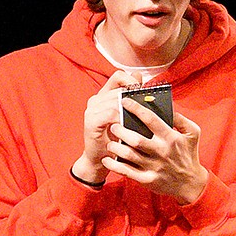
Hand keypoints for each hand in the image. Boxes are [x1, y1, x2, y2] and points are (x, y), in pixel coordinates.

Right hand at [72, 70, 147, 184]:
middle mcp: (96, 99)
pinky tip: (127, 127)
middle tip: (145, 110)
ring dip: (129, 111)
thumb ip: (131, 97)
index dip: (132, 80)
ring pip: (116, 100)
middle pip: (119, 89)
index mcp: (104, 95)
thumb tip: (139, 76)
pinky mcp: (91, 121)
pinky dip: (121, 119)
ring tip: (137, 121)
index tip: (143, 91)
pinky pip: (110, 113)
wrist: (100, 160)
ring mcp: (91, 110)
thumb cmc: (116, 139)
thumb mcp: (126, 117)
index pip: (118, 76)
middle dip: (134, 99)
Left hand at [102, 107, 208, 203]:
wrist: (190, 183)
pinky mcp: (147, 180)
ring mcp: (153, 167)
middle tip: (113, 125)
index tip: (124, 101)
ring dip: (116, 147)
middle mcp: (161, 151)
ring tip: (110, 142)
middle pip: (136, 139)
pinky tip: (107, 160)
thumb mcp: (193, 132)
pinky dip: (115, 166)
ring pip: (129, 155)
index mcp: (171, 137)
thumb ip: (180, 119)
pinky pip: (127, 172)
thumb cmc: (189, 154)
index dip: (136, 109)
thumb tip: (167, 106)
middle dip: (121, 130)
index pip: (151, 119)